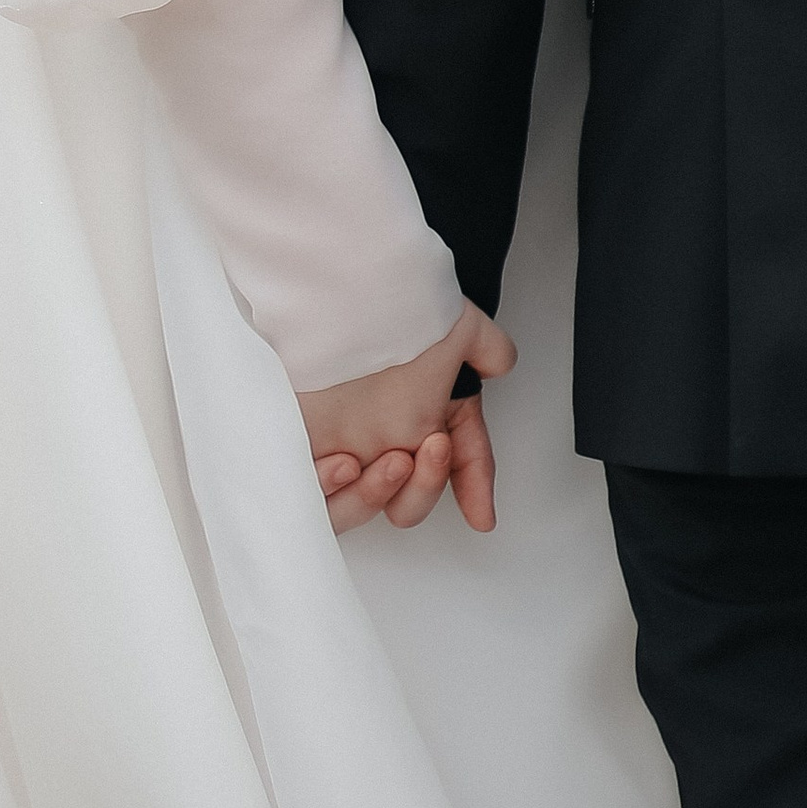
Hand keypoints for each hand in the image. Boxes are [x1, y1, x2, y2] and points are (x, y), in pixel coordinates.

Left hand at [298, 302, 515, 537]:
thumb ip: (488, 349)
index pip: (454, 465)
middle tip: (431, 448)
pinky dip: (330, 493)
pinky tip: (342, 464)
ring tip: (388, 461)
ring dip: (380, 496)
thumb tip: (502, 364)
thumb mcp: (457, 326)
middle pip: (410, 499)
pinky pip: (314, 497)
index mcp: (425, 418)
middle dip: (425, 488)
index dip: (473, 491)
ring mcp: (346, 444)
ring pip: (363, 508)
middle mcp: (387, 437)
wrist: (341, 290)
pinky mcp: (304, 446)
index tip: (482, 516)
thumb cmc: (396, 307)